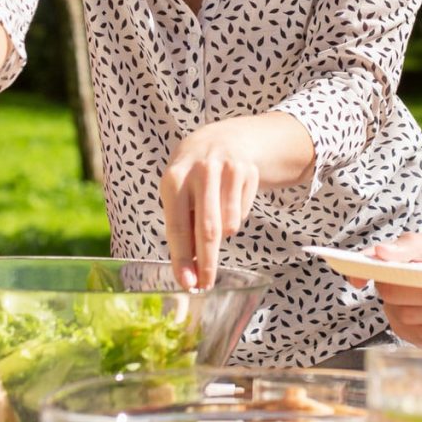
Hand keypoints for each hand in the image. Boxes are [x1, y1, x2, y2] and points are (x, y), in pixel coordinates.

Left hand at [160, 121, 271, 288]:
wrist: (225, 138)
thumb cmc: (194, 176)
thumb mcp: (179, 192)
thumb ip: (182, 227)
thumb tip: (188, 272)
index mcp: (174, 179)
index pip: (177, 227)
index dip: (182, 258)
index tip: (187, 282)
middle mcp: (200, 172)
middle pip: (207, 229)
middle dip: (207, 262)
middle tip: (207, 284)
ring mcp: (226, 170)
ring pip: (228, 225)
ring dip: (223, 234)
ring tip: (215, 217)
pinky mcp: (247, 172)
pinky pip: (242, 214)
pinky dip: (234, 218)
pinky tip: (228, 200)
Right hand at [344, 234, 421, 345]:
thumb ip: (412, 246)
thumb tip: (381, 251)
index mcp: (391, 264)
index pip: (364, 267)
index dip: (356, 272)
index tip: (358, 279)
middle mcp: (389, 292)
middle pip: (393, 294)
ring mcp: (400, 317)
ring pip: (412, 316)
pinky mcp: (418, 337)